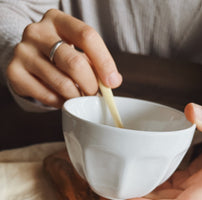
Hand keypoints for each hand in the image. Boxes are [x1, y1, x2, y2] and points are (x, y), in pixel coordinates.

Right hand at [7, 9, 121, 107]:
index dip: (104, 62)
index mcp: (57, 20)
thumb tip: (113, 81)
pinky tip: (63, 99)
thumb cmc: (58, 54)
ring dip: (76, 96)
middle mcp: (37, 32)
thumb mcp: (76, 49)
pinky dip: (60, 102)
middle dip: (90, 85)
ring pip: (62, 83)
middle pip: (74, 63)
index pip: (87, 36)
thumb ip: (95, 62)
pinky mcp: (15, 72)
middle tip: (93, 93)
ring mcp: (23, 52)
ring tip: (79, 97)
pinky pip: (47, 96)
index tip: (112, 82)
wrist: (27, 57)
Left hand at [123, 103, 201, 199]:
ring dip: (145, 195)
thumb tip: (191, 111)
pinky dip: (153, 184)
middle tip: (117, 192)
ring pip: (165, 198)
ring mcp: (194, 186)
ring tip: (124, 185)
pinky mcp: (190, 180)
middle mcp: (199, 191)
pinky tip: (141, 176)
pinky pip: (168, 187)